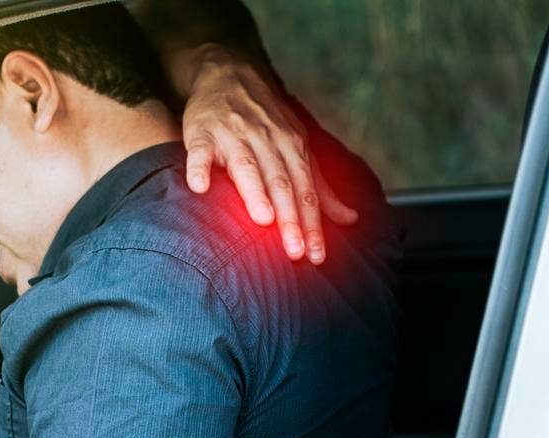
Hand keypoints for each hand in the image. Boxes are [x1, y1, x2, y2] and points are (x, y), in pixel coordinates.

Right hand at [180, 46, 357, 264]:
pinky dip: (199, 167)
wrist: (229, 72)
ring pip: (247, 167)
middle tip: (296, 250)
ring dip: (255, 192)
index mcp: (292, 147)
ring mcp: (233, 135)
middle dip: (290, 217)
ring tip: (264, 219)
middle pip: (281, 183)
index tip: (317, 255)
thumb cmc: (266, 120)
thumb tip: (349, 220)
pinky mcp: (202, 133)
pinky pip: (200, 152)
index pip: (305, 190)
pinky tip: (199, 187)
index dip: (312, 224)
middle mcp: (266, 140)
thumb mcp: (298, 147)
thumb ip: (320, 186)